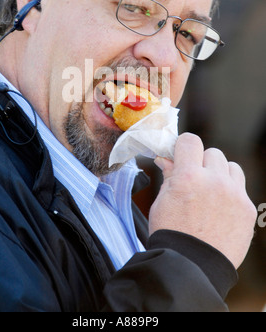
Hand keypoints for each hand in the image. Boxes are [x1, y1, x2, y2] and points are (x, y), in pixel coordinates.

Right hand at [149, 133, 256, 269]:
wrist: (192, 267)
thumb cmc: (171, 234)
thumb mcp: (162, 201)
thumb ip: (169, 176)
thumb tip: (167, 159)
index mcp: (188, 177)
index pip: (190, 141)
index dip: (184, 146)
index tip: (181, 155)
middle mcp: (214, 181)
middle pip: (212, 153)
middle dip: (202, 163)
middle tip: (195, 180)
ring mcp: (234, 195)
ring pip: (231, 167)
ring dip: (220, 174)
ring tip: (211, 192)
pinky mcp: (247, 209)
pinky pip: (241, 188)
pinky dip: (231, 193)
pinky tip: (221, 209)